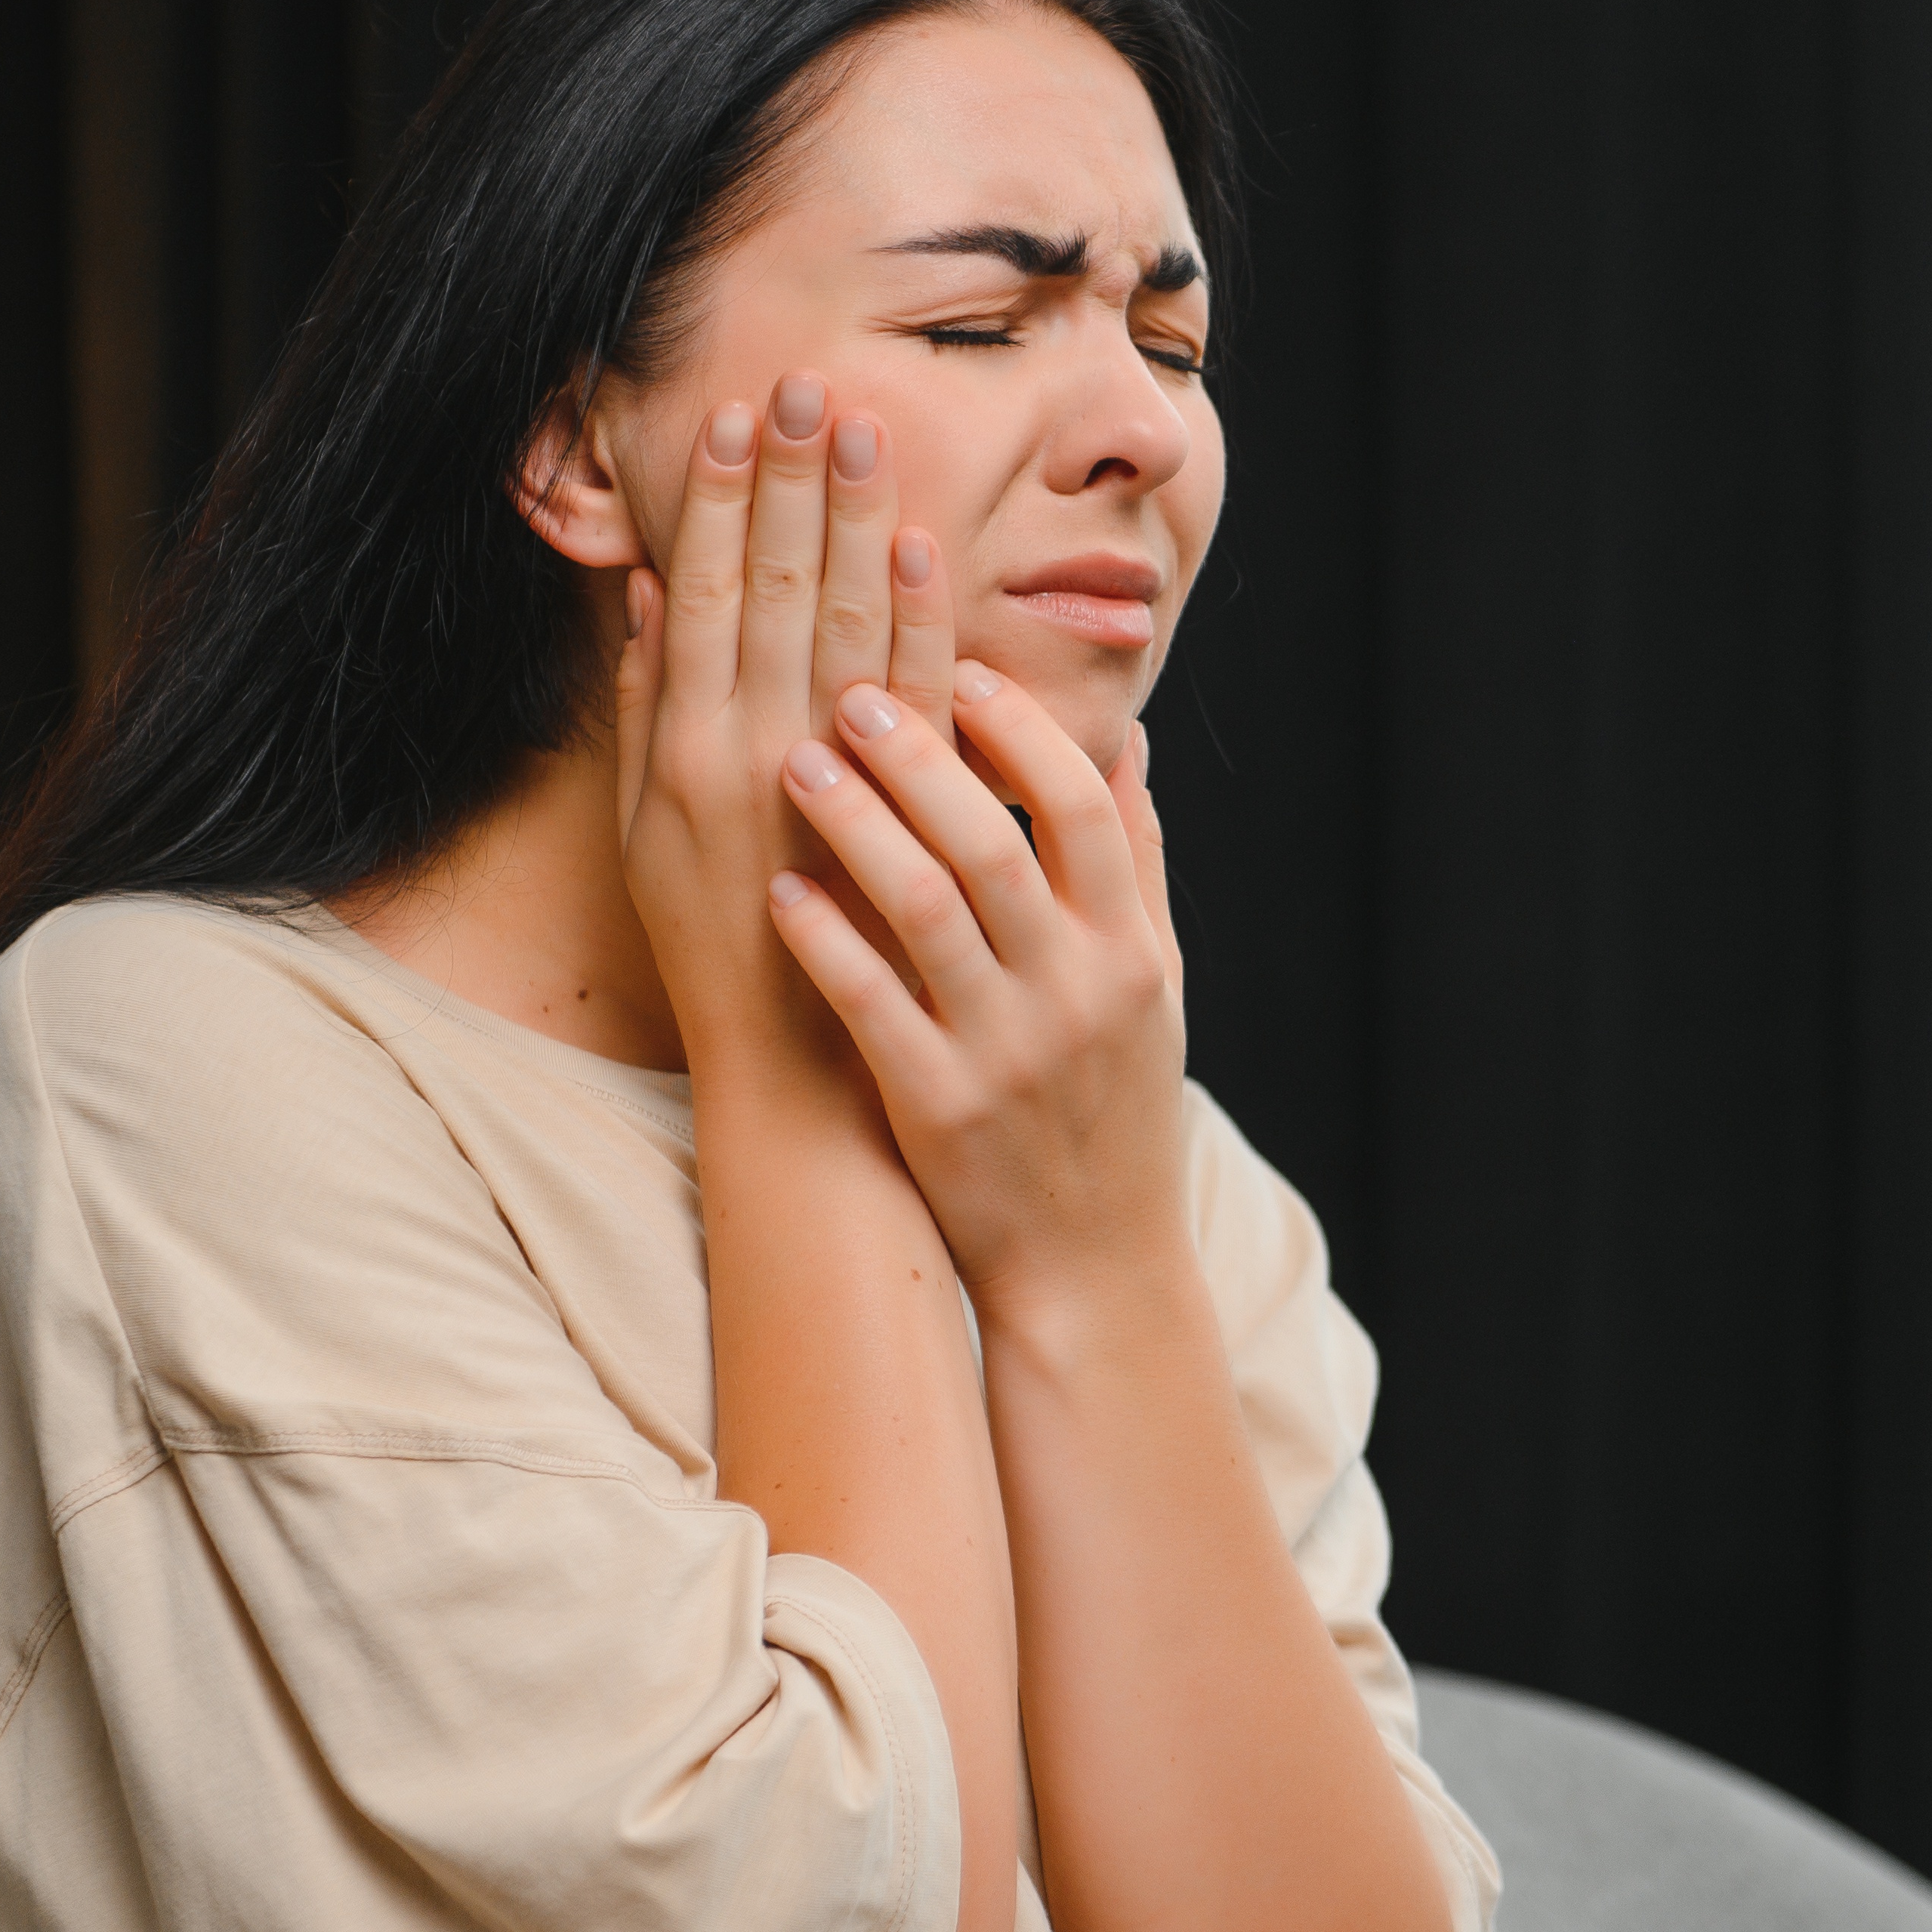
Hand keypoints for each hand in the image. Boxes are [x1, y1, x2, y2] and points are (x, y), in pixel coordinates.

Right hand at [614, 374, 960, 1097]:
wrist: (792, 1059)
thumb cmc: (713, 940)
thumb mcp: (646, 827)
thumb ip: (644, 708)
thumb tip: (646, 594)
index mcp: (683, 749)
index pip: (702, 594)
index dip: (719, 500)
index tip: (736, 416)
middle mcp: (748, 753)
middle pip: (772, 587)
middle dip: (791, 481)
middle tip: (807, 384)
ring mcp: (826, 782)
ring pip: (841, 623)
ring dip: (853, 519)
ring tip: (862, 426)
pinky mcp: (893, 814)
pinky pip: (914, 694)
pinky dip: (920, 614)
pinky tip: (923, 542)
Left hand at [764, 668, 1189, 1315]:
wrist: (1094, 1264)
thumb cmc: (1114, 1107)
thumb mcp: (1153, 985)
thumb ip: (1136, 863)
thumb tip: (1125, 742)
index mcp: (1130, 951)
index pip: (1082, 804)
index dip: (1018, 727)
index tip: (955, 667)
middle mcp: (1077, 991)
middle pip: (993, 839)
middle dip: (917, 754)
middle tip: (849, 689)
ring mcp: (1008, 1051)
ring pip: (925, 909)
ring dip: (856, 826)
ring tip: (795, 762)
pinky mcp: (940, 1108)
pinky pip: (871, 1004)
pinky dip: (824, 941)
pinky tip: (778, 889)